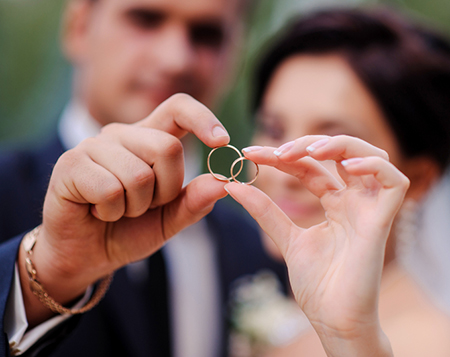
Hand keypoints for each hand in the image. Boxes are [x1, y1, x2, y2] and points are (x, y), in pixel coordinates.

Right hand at [19, 94, 229, 324]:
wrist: (85, 254)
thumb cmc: (128, 230)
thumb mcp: (169, 219)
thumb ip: (195, 201)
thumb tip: (224, 182)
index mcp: (149, 139)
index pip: (178, 108)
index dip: (203, 118)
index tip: (223, 142)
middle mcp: (122, 135)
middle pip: (168, 148)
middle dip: (166, 190)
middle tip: (145, 206)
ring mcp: (93, 145)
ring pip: (139, 174)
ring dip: (136, 206)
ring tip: (118, 210)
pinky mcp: (70, 164)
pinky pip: (110, 190)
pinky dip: (112, 212)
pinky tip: (98, 212)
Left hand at [225, 135, 407, 355]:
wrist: (333, 319)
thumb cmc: (317, 284)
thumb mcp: (284, 238)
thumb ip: (264, 211)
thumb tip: (232, 186)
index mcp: (335, 204)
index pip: (310, 167)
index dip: (282, 156)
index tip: (251, 153)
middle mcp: (354, 202)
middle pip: (340, 154)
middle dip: (309, 145)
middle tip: (277, 151)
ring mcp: (370, 209)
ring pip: (372, 157)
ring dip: (341, 146)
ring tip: (309, 150)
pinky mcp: (383, 221)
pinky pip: (394, 182)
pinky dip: (373, 165)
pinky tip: (345, 165)